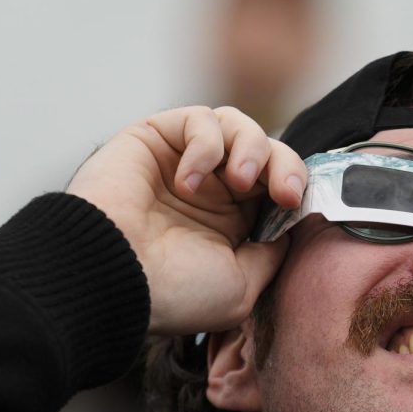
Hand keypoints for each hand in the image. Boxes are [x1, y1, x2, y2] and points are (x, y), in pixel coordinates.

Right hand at [67, 106, 305, 334]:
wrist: (116, 277)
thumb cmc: (173, 292)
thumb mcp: (242, 286)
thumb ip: (270, 253)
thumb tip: (289, 227)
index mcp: (230, 223)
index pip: (277, 184)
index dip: (296, 184)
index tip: (296, 202)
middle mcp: (210, 190)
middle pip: (267, 150)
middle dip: (285, 165)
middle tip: (284, 191)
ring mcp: (183, 162)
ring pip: (238, 126)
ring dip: (252, 148)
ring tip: (240, 181)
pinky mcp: (155, 137)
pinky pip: (200, 119)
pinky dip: (205, 145)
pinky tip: (188, 181)